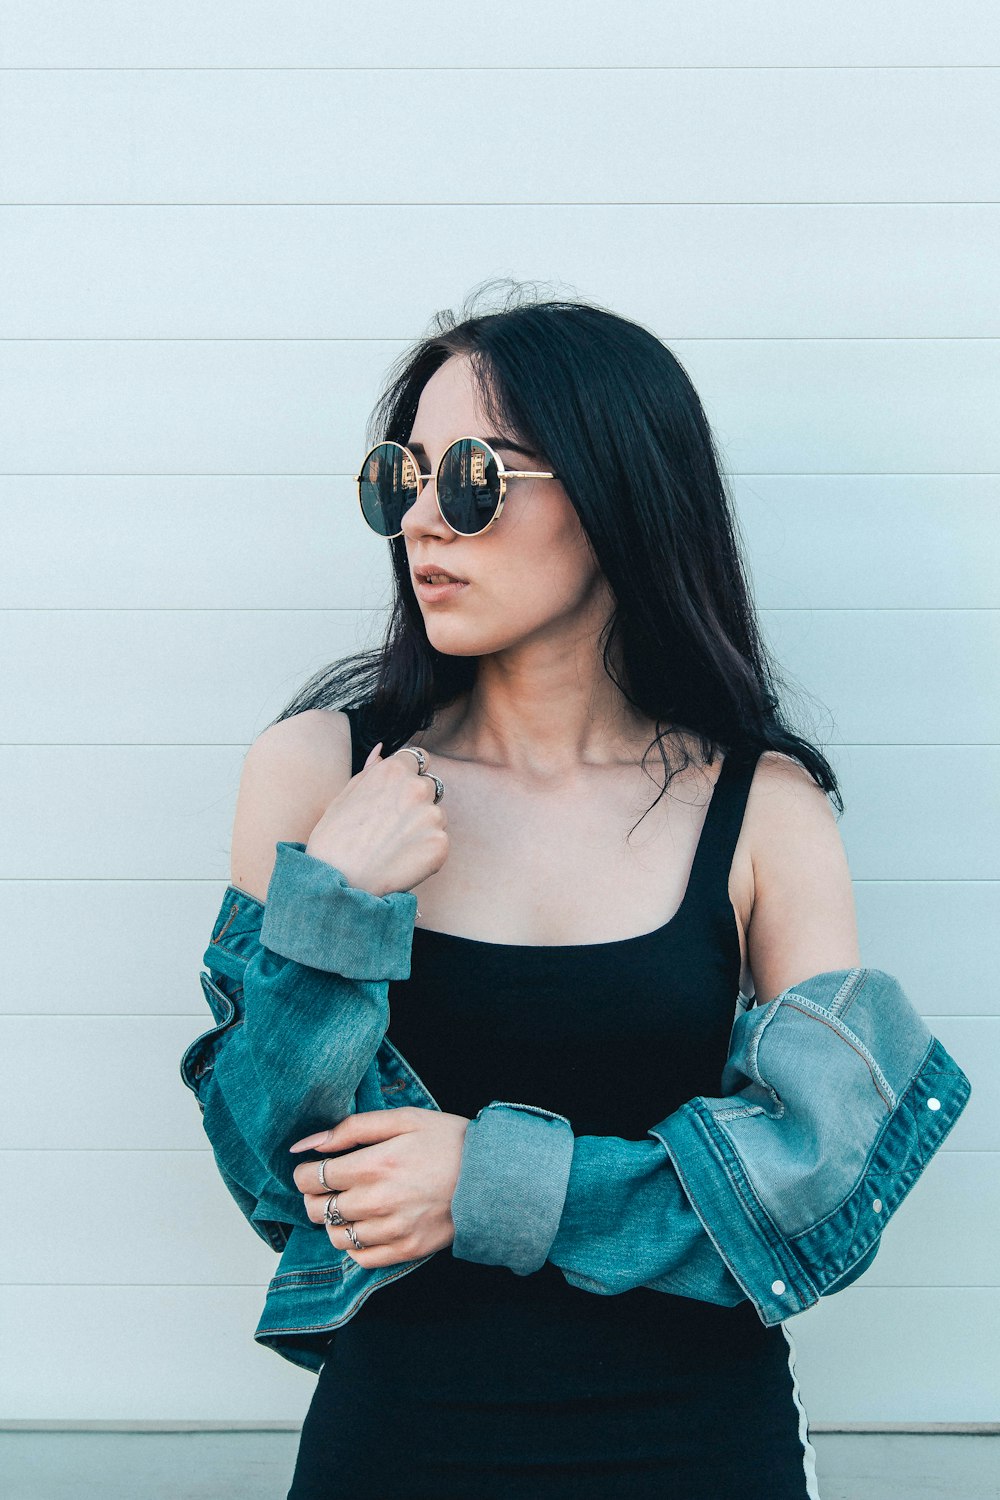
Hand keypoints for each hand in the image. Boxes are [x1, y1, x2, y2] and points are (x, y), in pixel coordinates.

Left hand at [289, 1107, 470, 1267]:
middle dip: (314, 1196)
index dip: (304, 1173)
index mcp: (376, 1165)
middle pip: (318, 1209)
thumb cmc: (446, 1141)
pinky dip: (353, 1244)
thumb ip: (351, 1128)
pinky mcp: (406, 1250)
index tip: (311, 1168)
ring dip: (333, 1221)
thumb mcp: (402, 1119)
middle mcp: (379, 1202)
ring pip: (335, 1236)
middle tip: (327, 1186)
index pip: (313, 1178)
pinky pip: (360, 1257)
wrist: (491, 1176)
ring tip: (348, 1204)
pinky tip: (365, 1225)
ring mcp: (393, 1230)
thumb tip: (307, 1144)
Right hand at [305, 737, 448, 897]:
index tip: (396, 794)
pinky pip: (439, 842)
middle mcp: (417, 788)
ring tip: (393, 847)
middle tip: (390, 827)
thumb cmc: (334, 840)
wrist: (338, 882)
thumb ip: (370, 771)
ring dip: (423, 827)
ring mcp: (431, 816)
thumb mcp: (344, 797)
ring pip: (437, 815)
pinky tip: (402, 861)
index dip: (408, 775)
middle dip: (417, 801)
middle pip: (430, 786)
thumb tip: (382, 750)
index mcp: (394, 771)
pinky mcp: (440, 844)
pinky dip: (425, 852)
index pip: (419, 758)